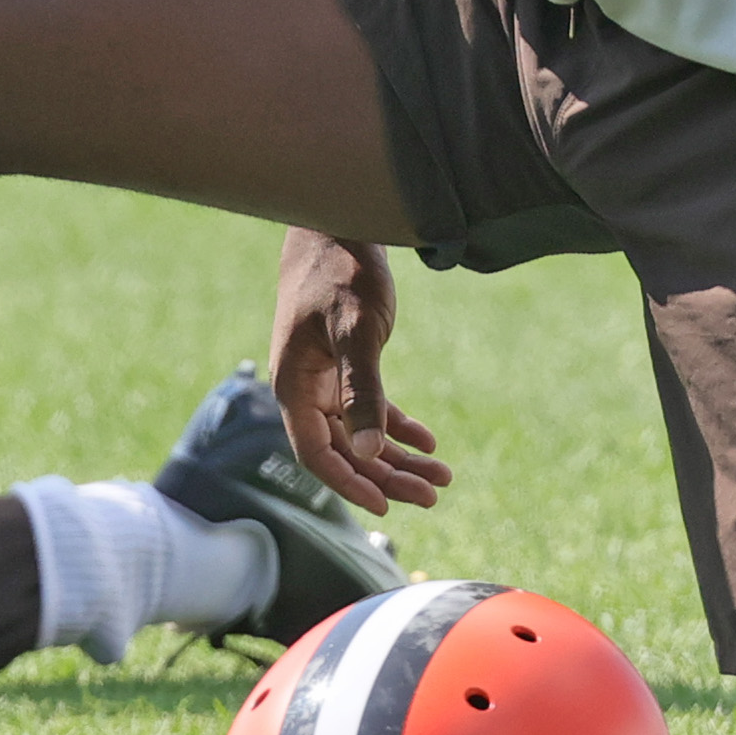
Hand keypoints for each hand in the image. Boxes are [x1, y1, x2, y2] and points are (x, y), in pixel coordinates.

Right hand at [269, 227, 451, 514]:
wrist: (338, 227)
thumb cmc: (342, 273)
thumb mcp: (356, 330)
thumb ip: (362, 390)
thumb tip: (369, 450)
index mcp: (294, 387)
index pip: (318, 455)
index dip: (350, 484)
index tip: (385, 508)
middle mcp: (305, 391)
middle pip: (345, 452)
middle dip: (387, 478)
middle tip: (433, 497)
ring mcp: (324, 380)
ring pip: (361, 435)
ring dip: (398, 459)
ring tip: (441, 478)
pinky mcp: (345, 365)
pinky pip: (370, 409)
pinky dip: (397, 428)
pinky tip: (427, 443)